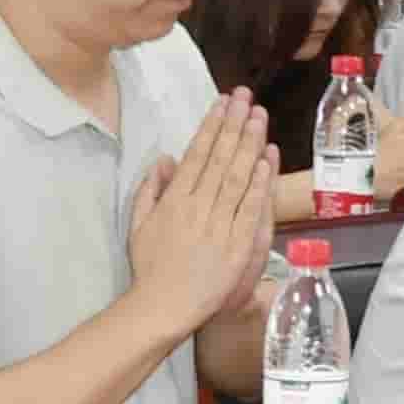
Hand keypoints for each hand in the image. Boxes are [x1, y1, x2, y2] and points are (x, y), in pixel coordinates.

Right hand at [126, 93, 278, 337]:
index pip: (197, 154)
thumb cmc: (150, 268)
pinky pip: (249, 209)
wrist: (163, 306)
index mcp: (174, 200)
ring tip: (259, 117)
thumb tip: (166, 158)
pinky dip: (259, 184)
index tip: (222, 102)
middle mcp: (197, 207)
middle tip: (245, 97)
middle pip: (220, 158)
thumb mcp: (138, 224)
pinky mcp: (236, 246)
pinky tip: (265, 161)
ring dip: (249, 145)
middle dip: (234, 124)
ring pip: (237, 177)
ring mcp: (218, 225)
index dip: (212, 125)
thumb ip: (150, 189)